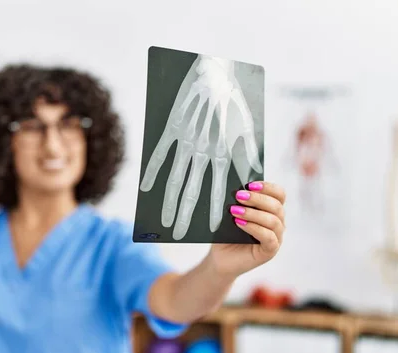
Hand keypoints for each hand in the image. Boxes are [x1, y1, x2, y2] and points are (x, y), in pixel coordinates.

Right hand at [140, 55, 262, 239]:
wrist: (215, 74)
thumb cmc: (234, 102)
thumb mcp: (246, 128)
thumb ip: (246, 153)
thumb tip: (251, 175)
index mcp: (223, 152)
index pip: (217, 189)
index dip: (211, 210)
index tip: (208, 230)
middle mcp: (203, 151)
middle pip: (192, 189)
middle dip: (185, 215)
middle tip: (177, 234)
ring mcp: (186, 141)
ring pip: (175, 177)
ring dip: (169, 201)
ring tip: (163, 220)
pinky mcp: (173, 129)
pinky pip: (160, 154)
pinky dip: (152, 171)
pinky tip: (146, 188)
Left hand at [208, 181, 285, 276]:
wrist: (221, 258)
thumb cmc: (227, 234)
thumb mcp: (232, 214)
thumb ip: (239, 203)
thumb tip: (237, 190)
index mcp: (271, 210)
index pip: (279, 194)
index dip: (268, 187)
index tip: (250, 185)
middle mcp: (277, 223)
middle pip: (277, 206)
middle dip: (257, 199)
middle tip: (239, 196)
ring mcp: (276, 238)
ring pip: (273, 221)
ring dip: (254, 213)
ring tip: (235, 211)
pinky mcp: (270, 251)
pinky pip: (269, 237)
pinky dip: (254, 228)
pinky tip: (240, 223)